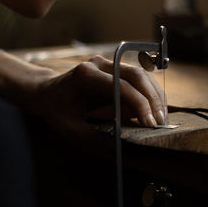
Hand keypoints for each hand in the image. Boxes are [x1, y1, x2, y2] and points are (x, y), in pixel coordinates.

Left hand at [0, 50, 166, 143]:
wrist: (46, 92)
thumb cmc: (57, 111)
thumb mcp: (71, 130)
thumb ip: (96, 137)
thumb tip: (125, 144)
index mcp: (85, 75)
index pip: (121, 87)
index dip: (139, 105)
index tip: (150, 124)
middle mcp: (98, 63)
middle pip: (137, 75)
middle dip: (152, 99)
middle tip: (161, 122)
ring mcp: (108, 62)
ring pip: (142, 74)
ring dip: (155, 96)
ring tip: (161, 118)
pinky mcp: (115, 67)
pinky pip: (138, 77)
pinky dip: (149, 92)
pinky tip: (155, 109)